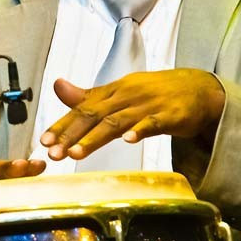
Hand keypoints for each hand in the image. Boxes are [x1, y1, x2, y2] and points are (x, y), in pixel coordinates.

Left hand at [40, 69, 224, 160]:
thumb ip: (88, 96)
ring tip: (77, 153)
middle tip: (53, 153)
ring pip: (117, 121)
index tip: (44, 142)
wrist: (197, 87)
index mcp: (112, 91)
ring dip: (95, 137)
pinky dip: (140, 131)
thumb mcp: (119, 92)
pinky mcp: (169, 114)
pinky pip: (152, 122)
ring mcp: (147, 104)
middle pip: (94, 115)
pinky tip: (129, 141)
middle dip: (71, 135)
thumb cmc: (154, 92)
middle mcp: (126, 95)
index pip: (81, 108)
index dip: (62, 125)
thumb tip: (57, 87)